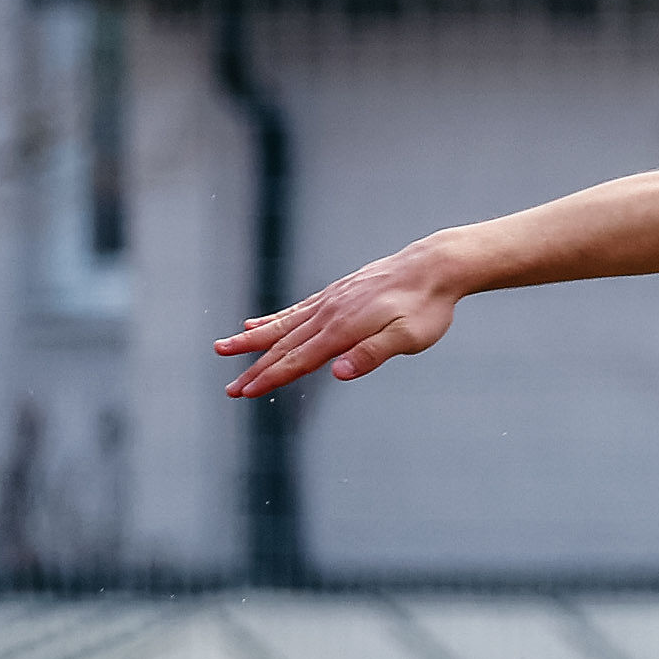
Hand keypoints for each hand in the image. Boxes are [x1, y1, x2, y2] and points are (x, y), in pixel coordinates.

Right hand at [213, 239, 471, 397]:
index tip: (245, 392)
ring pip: (282, 325)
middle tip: (230, 389)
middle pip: (284, 347)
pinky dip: (272, 319)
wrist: (433, 266)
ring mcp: (329, 302)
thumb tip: (337, 372)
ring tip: (224, 348)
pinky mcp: (335, 293)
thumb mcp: (409, 338)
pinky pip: (295, 309)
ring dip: (252, 341)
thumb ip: (372, 354)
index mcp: (342, 330)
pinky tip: (255, 323)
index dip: (270, 377)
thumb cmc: (426, 306)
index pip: (298, 360)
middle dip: (255, 369)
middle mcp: (328, 314)